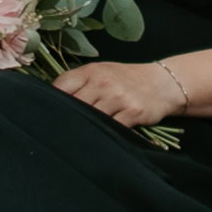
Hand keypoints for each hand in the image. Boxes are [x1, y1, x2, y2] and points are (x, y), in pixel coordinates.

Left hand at [61, 56, 188, 133]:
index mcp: (91, 71)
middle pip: (74, 105)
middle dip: (66, 119)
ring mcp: (118, 97)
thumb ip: (79, 84)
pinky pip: (112, 128)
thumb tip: (53, 102)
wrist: (162, 83)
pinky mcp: (133, 112)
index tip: (49, 115)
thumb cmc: (126, 79)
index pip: (60, 87)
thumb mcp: (102, 73)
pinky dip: (105, 135)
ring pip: (91, 118)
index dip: (52, 103)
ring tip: (77, 139)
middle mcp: (103, 82)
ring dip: (85, 130)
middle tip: (59, 133)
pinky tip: (101, 139)